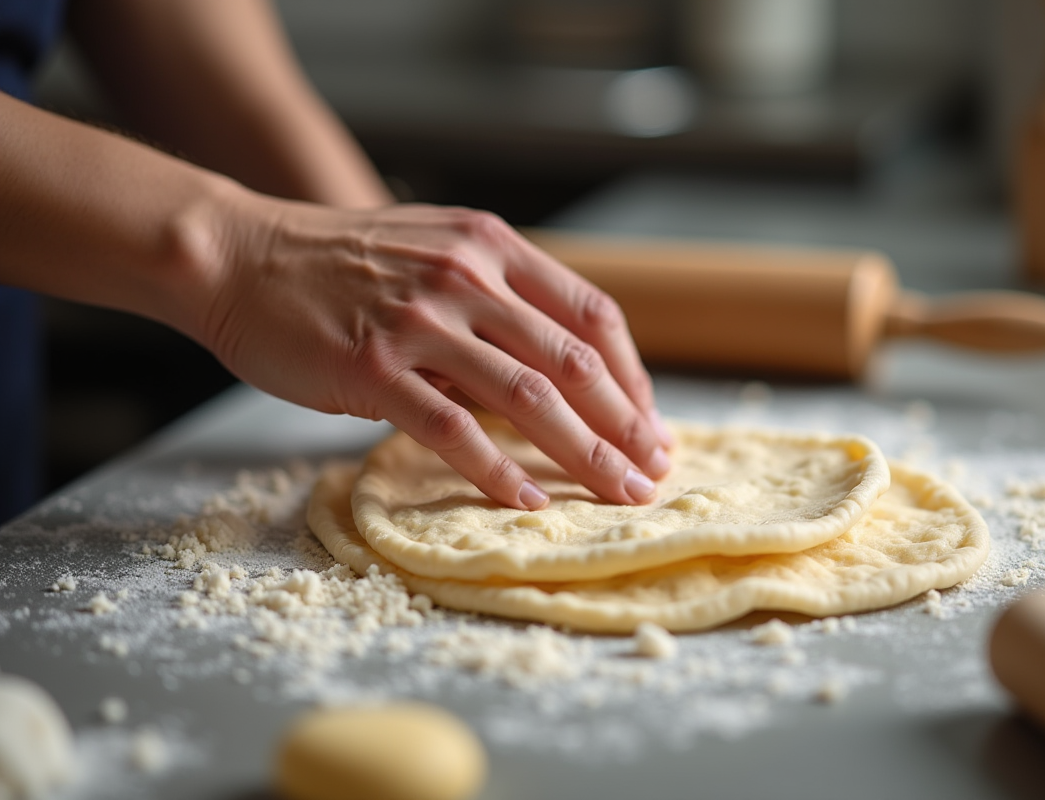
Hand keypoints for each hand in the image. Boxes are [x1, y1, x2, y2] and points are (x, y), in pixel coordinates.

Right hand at [200, 197, 672, 509]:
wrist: (241, 256)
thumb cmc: (341, 264)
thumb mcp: (434, 250)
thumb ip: (496, 299)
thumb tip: (555, 376)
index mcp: (492, 247)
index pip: (592, 315)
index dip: (633, 377)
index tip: (650, 424)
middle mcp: (468, 277)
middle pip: (574, 363)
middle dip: (624, 427)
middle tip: (652, 475)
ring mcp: (421, 321)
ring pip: (528, 398)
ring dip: (582, 454)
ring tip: (616, 495)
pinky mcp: (373, 366)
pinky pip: (453, 428)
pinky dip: (497, 470)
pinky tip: (528, 502)